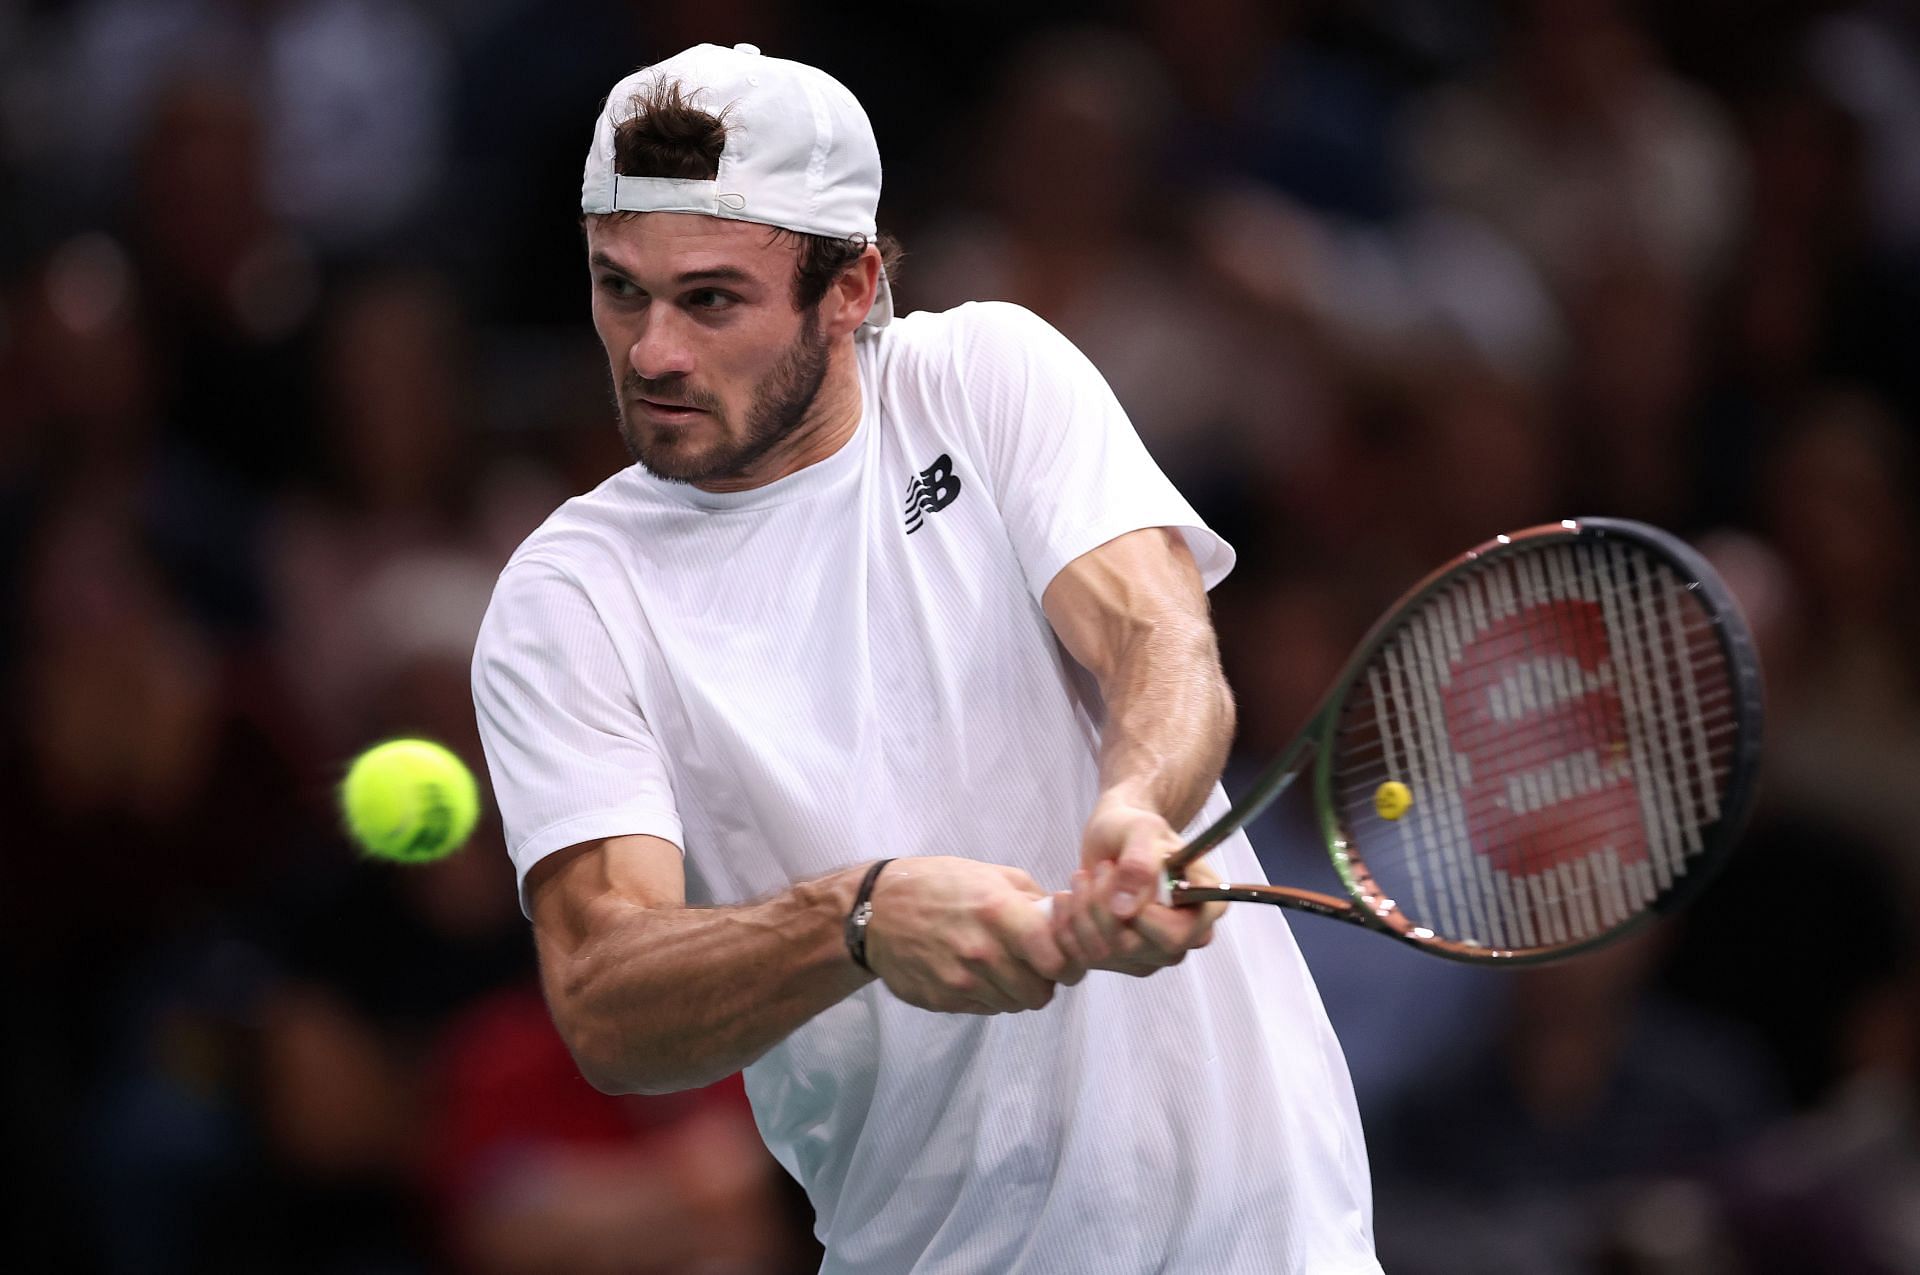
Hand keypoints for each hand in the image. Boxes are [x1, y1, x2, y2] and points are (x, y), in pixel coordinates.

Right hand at [864, 857, 1085, 1013]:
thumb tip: (1067, 920)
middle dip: (1043, 981)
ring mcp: (960, 982)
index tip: (1065, 957)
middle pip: (1040, 993)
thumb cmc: (937, 884)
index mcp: (998, 912)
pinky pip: (985, 1010)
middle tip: (1033, 964)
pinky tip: (974, 972)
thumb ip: (1032, 898)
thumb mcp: (990, 874)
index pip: (1057, 960)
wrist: (874, 911)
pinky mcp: (943, 1001)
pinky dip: (989, 996)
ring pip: (1014, 1005)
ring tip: (1000, 965)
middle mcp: (981, 952)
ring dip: (1016, 990)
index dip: (1070, 963)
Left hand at [1050, 799, 1225, 975]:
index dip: (1141, 915)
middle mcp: (1185, 938)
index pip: (1176, 935)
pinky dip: (1067, 925)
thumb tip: (1127, 909)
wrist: (1114, 837)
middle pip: (1138, 948)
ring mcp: (1154, 952)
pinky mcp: (1121, 959)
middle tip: (1098, 869)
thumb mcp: (1140, 830)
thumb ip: (1139, 862)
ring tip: (1082, 876)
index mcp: (1205, 907)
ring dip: (1082, 911)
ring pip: (1108, 953)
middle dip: (1103, 907)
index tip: (1117, 875)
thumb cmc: (1134, 828)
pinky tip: (1068, 897)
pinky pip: (1086, 957)